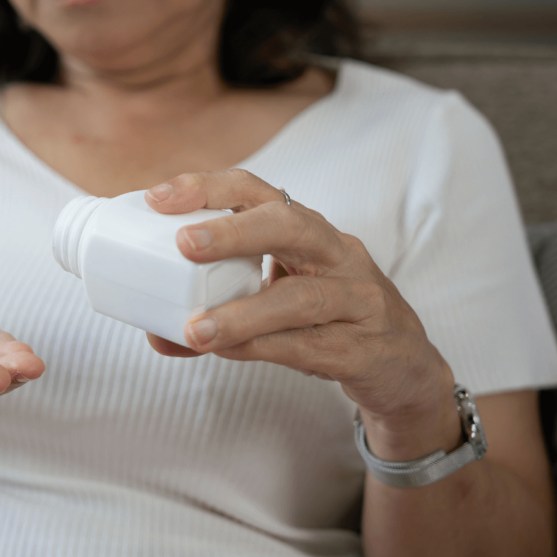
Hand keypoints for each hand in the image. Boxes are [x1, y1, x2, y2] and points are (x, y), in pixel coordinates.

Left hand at [144, 169, 459, 455]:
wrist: (404, 368)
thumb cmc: (328, 320)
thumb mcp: (276, 300)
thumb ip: (218, 309)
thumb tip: (153, 329)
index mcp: (307, 231)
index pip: (258, 192)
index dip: (209, 188)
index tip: (159, 197)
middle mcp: (336, 254)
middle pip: (289, 225)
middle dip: (233, 230)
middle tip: (183, 243)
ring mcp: (356, 300)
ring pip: (301, 297)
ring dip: (243, 312)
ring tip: (195, 329)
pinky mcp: (364, 348)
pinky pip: (311, 345)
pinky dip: (265, 347)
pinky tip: (228, 352)